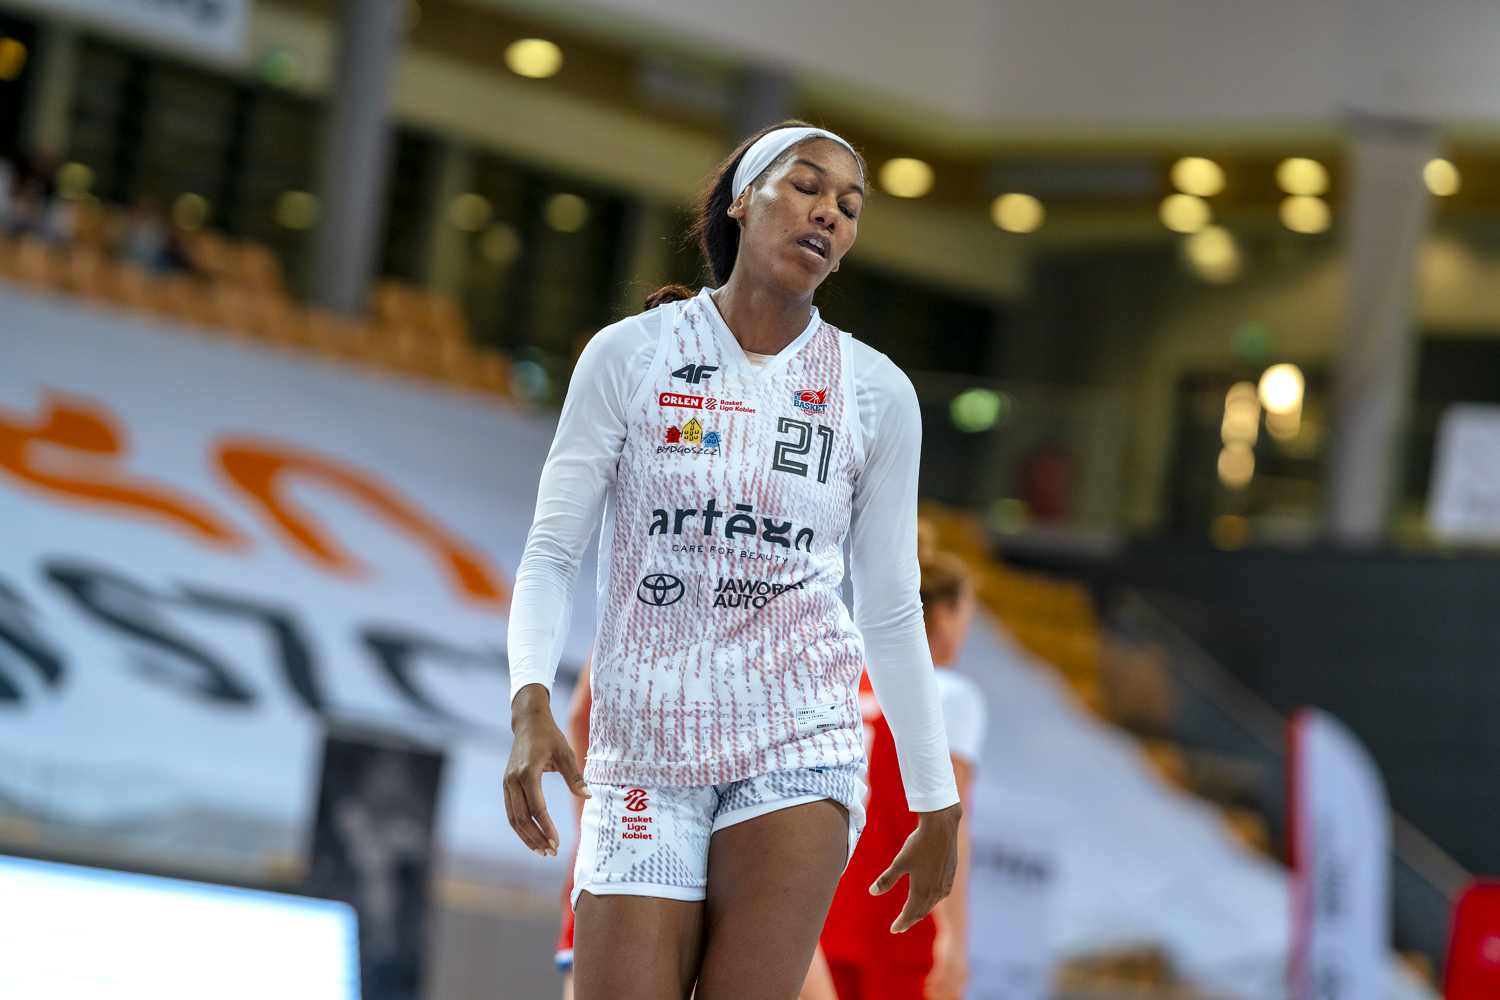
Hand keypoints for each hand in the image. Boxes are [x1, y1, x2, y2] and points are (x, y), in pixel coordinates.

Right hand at [504, 683, 590, 856]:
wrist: (528, 722)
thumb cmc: (550, 737)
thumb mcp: (565, 753)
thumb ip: (575, 777)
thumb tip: (588, 797)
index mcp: (528, 772)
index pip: (536, 807)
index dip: (546, 827)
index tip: (557, 842)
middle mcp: (513, 780)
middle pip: (521, 818)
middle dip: (536, 838)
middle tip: (551, 853)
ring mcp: (507, 783)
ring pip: (513, 818)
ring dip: (526, 837)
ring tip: (542, 852)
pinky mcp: (507, 785)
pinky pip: (511, 812)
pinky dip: (521, 828)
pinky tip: (533, 838)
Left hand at [870, 802, 960, 932]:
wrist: (941, 828)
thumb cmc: (918, 844)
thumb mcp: (899, 862)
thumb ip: (886, 879)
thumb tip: (872, 892)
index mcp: (921, 891)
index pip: (910, 914)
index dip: (901, 923)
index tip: (894, 930)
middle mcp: (935, 891)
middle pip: (921, 912)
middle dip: (910, 920)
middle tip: (900, 927)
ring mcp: (944, 883)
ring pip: (932, 904)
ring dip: (921, 911)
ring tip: (913, 915)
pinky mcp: (950, 875)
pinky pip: (941, 895)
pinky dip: (933, 901)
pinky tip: (931, 898)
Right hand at [923, 927, 967, 999]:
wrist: (955, 931)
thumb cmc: (953, 949)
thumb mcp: (954, 963)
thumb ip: (952, 974)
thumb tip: (945, 984)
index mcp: (963, 976)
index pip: (956, 994)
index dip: (947, 999)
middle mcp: (960, 973)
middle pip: (950, 992)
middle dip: (939, 997)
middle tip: (929, 998)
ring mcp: (952, 967)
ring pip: (944, 985)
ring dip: (934, 990)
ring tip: (926, 993)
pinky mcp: (945, 960)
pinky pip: (938, 974)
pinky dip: (932, 981)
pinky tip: (926, 983)